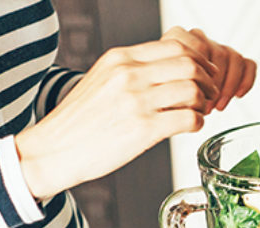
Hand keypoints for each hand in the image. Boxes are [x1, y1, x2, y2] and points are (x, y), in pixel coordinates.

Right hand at [16, 36, 253, 198]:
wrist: (51, 151)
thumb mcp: (101, 81)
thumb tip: (168, 69)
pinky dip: (197, 122)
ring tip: (198, 111)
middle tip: (208, 93)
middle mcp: (129, 75)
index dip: (198, 58)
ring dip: (203, 102)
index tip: (203, 71)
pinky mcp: (142, 130)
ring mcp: (136, 101)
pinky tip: (189, 126)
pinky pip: (188, 119)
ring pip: (193, 90)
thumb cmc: (76, 123)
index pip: (175, 44)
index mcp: (120, 59)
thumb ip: (131, 71)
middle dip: (207, 79)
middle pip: (189, 64)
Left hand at [161, 27, 256, 111]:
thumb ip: (172, 86)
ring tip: (219, 106)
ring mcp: (218, 48)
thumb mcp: (161, 92)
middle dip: (215, 83)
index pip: (199, 46)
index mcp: (178, 40)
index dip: (200, 71)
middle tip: (206, 106)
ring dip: (229, 86)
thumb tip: (190, 95)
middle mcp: (199, 40)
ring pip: (234, 58)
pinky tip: (238, 96)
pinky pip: (248, 64)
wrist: (166, 99)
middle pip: (217, 52)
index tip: (195, 94)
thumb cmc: (162, 98)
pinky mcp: (234, 61)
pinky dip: (246, 80)